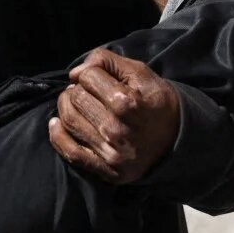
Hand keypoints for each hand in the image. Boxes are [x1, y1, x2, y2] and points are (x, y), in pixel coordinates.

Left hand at [46, 48, 180, 184]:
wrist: (177, 138)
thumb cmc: (156, 101)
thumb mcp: (141, 73)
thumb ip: (107, 61)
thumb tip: (75, 72)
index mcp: (127, 103)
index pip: (87, 77)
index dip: (90, 73)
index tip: (96, 78)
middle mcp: (116, 130)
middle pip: (75, 98)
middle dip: (76, 89)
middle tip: (85, 91)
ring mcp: (111, 153)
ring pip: (68, 121)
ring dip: (65, 107)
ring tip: (74, 102)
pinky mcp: (108, 170)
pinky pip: (71, 153)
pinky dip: (57, 136)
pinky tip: (56, 124)